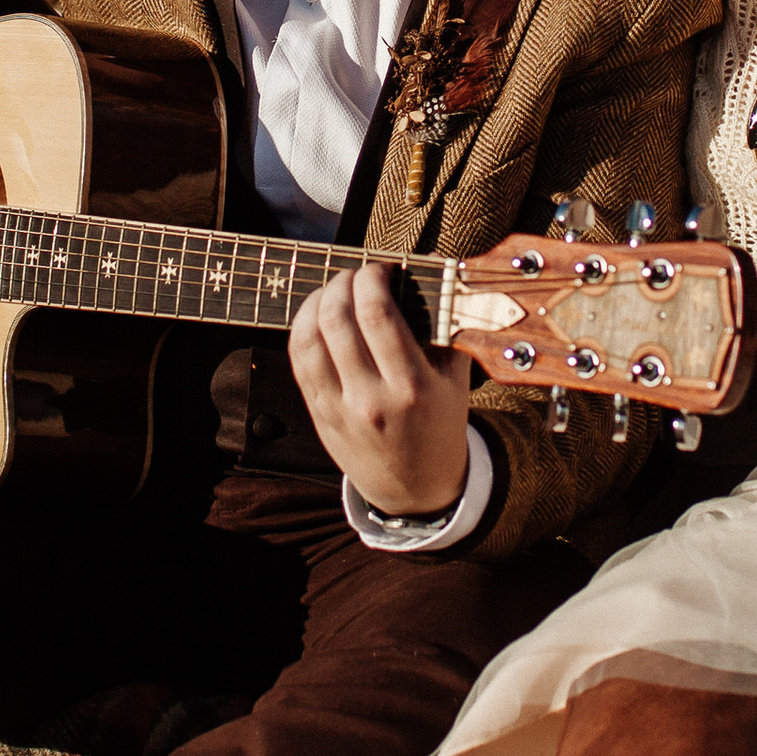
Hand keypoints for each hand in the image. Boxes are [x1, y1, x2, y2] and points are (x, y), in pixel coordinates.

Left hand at [291, 264, 472, 518]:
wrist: (415, 487)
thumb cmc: (439, 425)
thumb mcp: (457, 382)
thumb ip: (448, 332)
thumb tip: (439, 277)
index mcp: (412, 387)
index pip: (378, 314)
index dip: (372, 278)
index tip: (380, 268)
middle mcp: (372, 398)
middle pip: (339, 319)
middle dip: (343, 282)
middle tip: (355, 273)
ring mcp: (340, 408)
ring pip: (310, 337)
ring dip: (317, 300)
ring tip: (334, 289)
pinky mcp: (319, 414)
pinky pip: (299, 360)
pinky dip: (303, 327)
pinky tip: (317, 314)